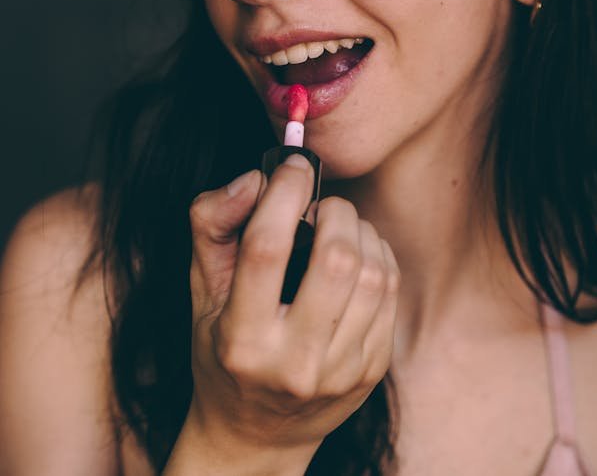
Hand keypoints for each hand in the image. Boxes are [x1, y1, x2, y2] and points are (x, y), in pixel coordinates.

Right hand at [185, 154, 400, 460]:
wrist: (255, 435)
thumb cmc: (222, 350)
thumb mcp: (201, 291)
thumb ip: (213, 223)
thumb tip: (257, 178)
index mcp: (242, 340)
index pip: (267, 248)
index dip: (284, 193)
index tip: (292, 167)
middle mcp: (294, 362)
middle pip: (336, 259)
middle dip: (335, 210)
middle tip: (321, 204)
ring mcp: (340, 372)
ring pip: (372, 272)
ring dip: (361, 231)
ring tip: (340, 228)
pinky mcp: (372, 371)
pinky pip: (390, 292)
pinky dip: (378, 257)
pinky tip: (357, 256)